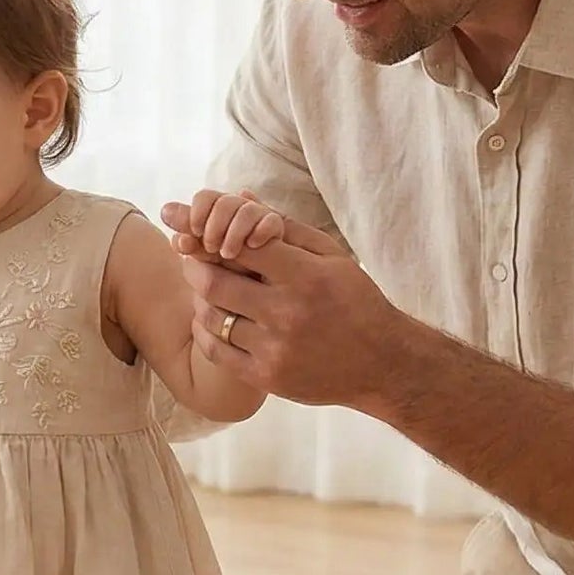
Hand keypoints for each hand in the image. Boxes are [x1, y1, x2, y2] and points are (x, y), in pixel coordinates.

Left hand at [159, 198, 390, 406]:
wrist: (382, 363)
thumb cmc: (356, 301)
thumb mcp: (331, 256)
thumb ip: (284, 228)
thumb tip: (241, 197)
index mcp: (305, 276)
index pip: (241, 247)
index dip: (212, 237)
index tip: (201, 236)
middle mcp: (287, 312)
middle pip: (215, 282)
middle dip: (196, 266)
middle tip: (192, 260)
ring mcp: (275, 348)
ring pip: (212, 317)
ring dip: (199, 299)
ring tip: (203, 289)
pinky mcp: (267, 377)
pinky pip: (216, 352)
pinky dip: (205, 332)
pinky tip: (210, 322)